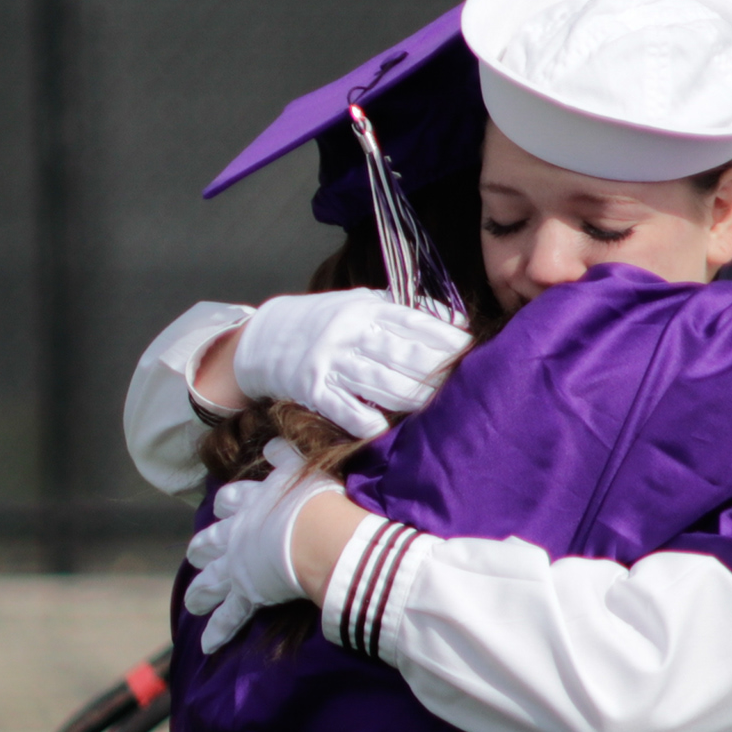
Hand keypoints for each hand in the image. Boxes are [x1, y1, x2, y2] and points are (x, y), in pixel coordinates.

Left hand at [182, 441, 343, 654]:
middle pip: (209, 541)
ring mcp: (237, 565)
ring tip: (192, 602)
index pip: (230, 500)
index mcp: (251, 502)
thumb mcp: (301, 469)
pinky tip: (208, 646)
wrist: (315, 532)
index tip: (224, 507)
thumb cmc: (316, 500)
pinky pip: (229, 616)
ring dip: (200, 592)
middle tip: (196, 554)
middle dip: (202, 549)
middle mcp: (237, 533)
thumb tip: (275, 442)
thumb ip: (286, 457)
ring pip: (210, 580)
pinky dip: (218, 631)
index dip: (228, 504)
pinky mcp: (246, 592)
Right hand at [227, 291, 467, 440]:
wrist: (263, 338)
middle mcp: (349, 333)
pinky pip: (344, 409)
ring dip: (410, 397)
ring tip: (430, 404)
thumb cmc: (322, 322)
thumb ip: (398, 311)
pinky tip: (382, 427)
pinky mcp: (312, 390)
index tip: (468, 348)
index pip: (412, 322)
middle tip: (457, 383)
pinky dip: (365, 421)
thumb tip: (449, 320)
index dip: (443, 337)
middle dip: (434, 371)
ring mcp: (330, 362)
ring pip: (380, 383)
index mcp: (365, 309)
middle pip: (402, 355)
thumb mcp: (357, 304)